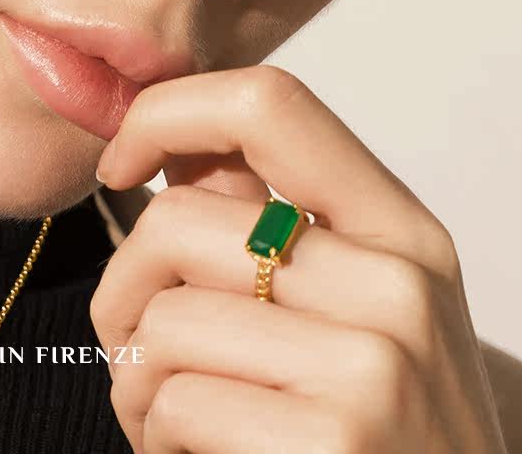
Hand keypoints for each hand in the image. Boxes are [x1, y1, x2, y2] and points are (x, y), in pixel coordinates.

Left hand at [89, 65, 507, 452]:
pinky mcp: (334, 443)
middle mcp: (397, 285)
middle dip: (121, 288)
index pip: (267, 102)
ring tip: (173, 415)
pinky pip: (175, 403)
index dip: (166, 113)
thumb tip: (169, 137)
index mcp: (401, 230)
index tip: (120, 163)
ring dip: (135, 379)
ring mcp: (373, 367)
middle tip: (131, 345)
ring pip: (163, 318)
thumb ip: (269, 219)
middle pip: (176, 220)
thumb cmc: (382, 434)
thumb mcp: (358, 310)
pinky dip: (156, 437)